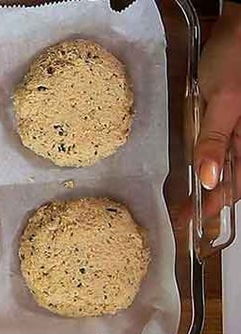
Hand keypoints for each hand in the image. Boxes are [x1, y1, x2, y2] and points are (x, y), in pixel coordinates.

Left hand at [193, 1, 240, 216]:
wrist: (239, 28)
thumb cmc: (234, 59)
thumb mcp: (221, 101)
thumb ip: (214, 140)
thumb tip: (209, 179)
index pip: (235, 185)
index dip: (213, 205)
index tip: (189, 219)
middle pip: (233, 179)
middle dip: (210, 200)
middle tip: (184, 215)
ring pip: (228, 166)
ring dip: (209, 184)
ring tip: (187, 200)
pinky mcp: (232, 117)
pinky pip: (223, 147)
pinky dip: (209, 162)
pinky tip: (197, 170)